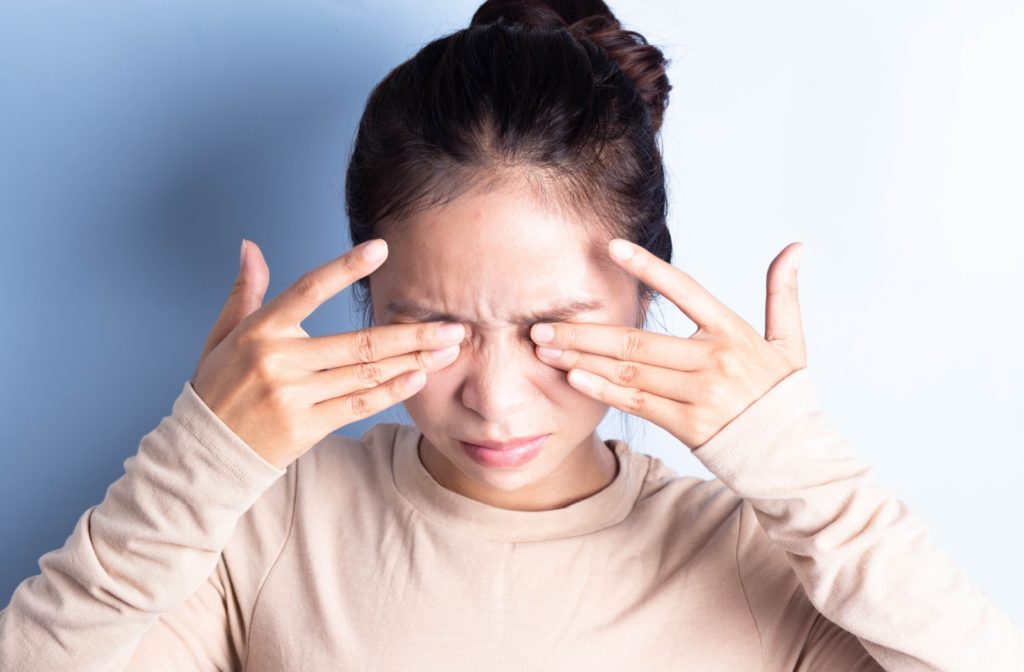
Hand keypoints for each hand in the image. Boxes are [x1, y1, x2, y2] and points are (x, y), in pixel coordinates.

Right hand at [190, 239, 465, 468]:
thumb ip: (245, 292)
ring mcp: (294, 396)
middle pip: (358, 342)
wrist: (204, 452)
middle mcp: (278, 361)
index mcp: (259, 331)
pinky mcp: (306, 427)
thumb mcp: (223, 336)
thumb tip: (250, 246)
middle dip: (412, 333)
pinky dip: (391, 391)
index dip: (345, 268)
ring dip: (413, 360)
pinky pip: (358, 405)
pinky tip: (419, 376)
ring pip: (365, 374)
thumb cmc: (217, 387)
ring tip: (448, 350)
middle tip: (454, 326)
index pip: (308, 290)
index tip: (381, 248)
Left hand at [529, 239, 806, 450]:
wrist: (795, 457)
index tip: (610, 248)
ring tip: (545, 349)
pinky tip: (573, 378)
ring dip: (582, 360)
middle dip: (583, 332)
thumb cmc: (785, 396)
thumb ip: (783, 293)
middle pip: (636, 340)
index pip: (684, 290)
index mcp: (733, 331)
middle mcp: (714, 360)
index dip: (647, 268)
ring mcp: (700, 394)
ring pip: (630, 372)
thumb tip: (796, 246)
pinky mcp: (689, 425)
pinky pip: (638, 404)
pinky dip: (603, 390)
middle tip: (541, 325)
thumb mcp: (790, 342)